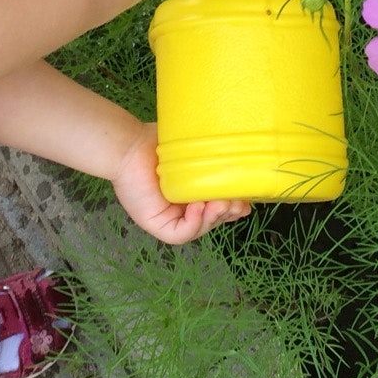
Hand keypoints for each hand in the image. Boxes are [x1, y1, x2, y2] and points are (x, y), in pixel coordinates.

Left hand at [110, 123, 250, 244]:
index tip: (248, 199)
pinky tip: (198, 207)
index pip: (218, 208)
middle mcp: (182, 209)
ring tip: (221, 203)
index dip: (234, 208)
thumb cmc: (159, 143)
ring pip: (200, 228)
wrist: (130, 144)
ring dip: (214, 218)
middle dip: (229, 213)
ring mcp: (170, 219)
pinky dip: (194, 224)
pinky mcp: (157, 225)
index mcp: (192, 195)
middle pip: (213, 220)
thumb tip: (245, 162)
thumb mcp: (194, 153)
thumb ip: (214, 160)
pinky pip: (181, 234)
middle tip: (238, 202)